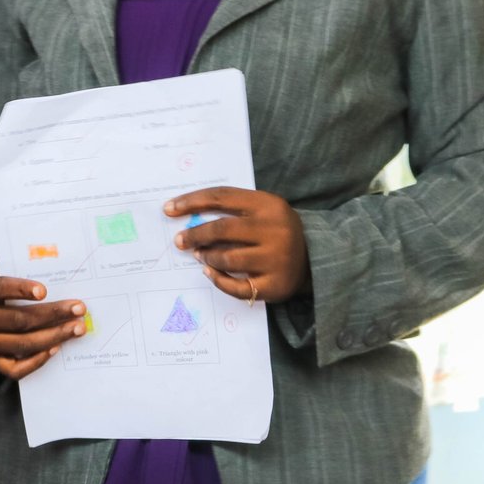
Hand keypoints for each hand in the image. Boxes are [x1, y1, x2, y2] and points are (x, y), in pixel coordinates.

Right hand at [0, 261, 89, 379]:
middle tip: (79, 309)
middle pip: (17, 320)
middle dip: (52, 314)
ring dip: (54, 336)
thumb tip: (57, 279)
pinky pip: (15, 369)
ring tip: (77, 328)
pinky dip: (37, 360)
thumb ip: (19, 272)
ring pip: (21, 344)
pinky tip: (56, 348)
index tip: (45, 290)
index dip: (20, 289)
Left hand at [165, 188, 310, 303]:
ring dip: (207, 257)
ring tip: (199, 255)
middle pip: (222, 229)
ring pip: (228, 258)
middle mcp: (275, 230)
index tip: (169, 208)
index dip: (191, 202)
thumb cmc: (275, 230)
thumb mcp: (261, 210)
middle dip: (195, 235)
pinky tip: (209, 272)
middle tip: (180, 240)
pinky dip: (218, 279)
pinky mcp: (276, 285)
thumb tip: (186, 215)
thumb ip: (231, 209)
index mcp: (269, 205)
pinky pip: (237, 286)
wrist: (315, 257)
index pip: (221, 197)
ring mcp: (277, 259)